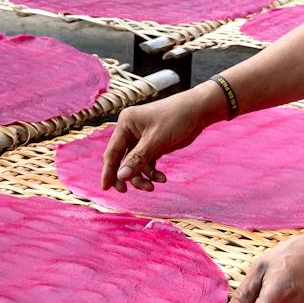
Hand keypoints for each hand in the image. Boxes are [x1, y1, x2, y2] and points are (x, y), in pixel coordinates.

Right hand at [98, 85, 220, 192]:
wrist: (199, 111)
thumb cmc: (176, 118)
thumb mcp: (156, 140)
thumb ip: (137, 159)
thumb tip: (121, 176)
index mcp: (125, 124)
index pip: (112, 151)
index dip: (108, 171)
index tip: (105, 188)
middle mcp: (130, 131)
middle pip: (121, 160)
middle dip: (127, 176)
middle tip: (127, 191)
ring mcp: (141, 139)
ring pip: (135, 165)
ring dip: (142, 177)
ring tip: (154, 185)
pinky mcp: (153, 145)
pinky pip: (147, 163)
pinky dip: (152, 172)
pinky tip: (162, 178)